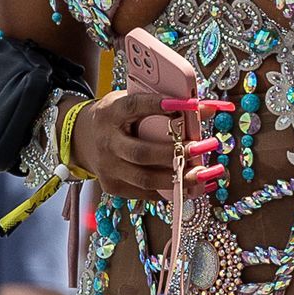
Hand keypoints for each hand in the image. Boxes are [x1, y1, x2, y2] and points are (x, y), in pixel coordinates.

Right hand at [69, 89, 224, 202]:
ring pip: (145, 179)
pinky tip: (191, 185)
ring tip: (202, 173)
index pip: (134, 106)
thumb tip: (208, 109)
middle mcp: (107, 142)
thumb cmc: (118, 117)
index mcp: (111, 113)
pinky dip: (170, 191)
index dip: (159, 105)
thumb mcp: (132, 102)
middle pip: (141, 152)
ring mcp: (108, 167)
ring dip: (178, 178)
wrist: (86, 138)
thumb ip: (164, 103)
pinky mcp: (113, 186)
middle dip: (174, 153)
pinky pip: (145, 192)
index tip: (187, 105)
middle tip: (201, 148)